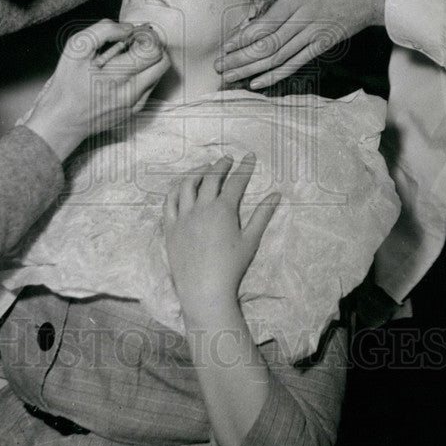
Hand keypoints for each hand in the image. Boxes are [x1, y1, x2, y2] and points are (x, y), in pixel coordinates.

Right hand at [22, 19, 169, 160]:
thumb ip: (103, 31)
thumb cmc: (66, 86)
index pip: (153, 50)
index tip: (132, 34)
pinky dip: (143, 74)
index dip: (146, 36)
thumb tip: (127, 28)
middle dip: (151, 46)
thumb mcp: (76, 49)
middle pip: (163, 61)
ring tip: (127, 58)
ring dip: (149, 60)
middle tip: (134, 44)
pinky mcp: (135, 110)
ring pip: (159, 74)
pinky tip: (124, 73)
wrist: (62, 121)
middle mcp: (131, 93)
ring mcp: (135, 103)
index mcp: (117, 76)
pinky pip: (150, 86)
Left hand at [163, 154, 279, 313]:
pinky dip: (176, 189)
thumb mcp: (251, 240)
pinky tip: (182, 186)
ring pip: (187, 184)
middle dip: (220, 165)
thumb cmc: (231, 267)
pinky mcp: (170, 226)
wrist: (204, 289)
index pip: (236, 181)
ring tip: (205, 167)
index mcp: (223, 209)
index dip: (244, 168)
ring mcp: (183, 215)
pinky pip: (169, 201)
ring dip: (197, 171)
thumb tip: (276, 194)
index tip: (250, 156)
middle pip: (211, 177)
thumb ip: (262, 215)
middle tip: (227, 158)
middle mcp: (202, 207)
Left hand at [216, 0, 392, 88]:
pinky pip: (295, 63)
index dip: (245, 37)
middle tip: (219, 67)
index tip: (226, 45)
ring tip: (231, 77)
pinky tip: (258, 81)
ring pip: (278, 57)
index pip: (267, 23)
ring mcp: (313, 35)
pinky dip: (276, 74)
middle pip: (268, 45)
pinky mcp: (321, 45)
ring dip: (253, 69)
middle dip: (241, 58)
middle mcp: (304, 19)